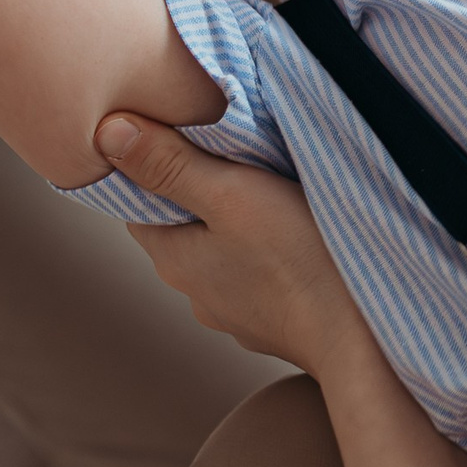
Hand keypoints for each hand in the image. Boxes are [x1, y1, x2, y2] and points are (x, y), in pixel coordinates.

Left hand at [94, 112, 370, 373]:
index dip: (150, 163)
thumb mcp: (231, 194)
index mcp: (173, 258)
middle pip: (181, 224)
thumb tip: (105, 134)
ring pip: (221, 250)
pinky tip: (293, 235)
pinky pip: (257, 273)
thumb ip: (170, 163)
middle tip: (227, 147)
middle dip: (197, 188)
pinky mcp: (274, 319)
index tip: (175, 131)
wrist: (361, 336)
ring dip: (234, 221)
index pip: (138, 202)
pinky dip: (265, 250)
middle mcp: (195, 291)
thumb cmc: (297, 255)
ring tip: (266, 188)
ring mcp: (235, 312)